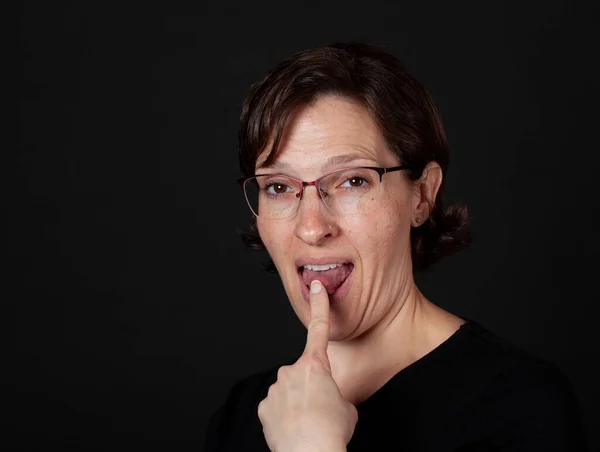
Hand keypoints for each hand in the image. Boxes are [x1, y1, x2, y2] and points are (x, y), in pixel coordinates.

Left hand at [258, 280, 357, 451]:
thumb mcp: (346, 406)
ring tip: (309, 422)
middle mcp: (291, 371)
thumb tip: (328, 399)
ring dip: (298, 402)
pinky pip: (276, 406)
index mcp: (315, 365)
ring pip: (289, 391)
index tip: (315, 286)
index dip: (319, 305)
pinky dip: (285, 415)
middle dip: (312, 386)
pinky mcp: (264, 406)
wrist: (310, 451)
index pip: (319, 328)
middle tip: (321, 408)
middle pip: (304, 373)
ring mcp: (275, 388)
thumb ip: (334, 393)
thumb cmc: (331, 430)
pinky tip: (294, 428)